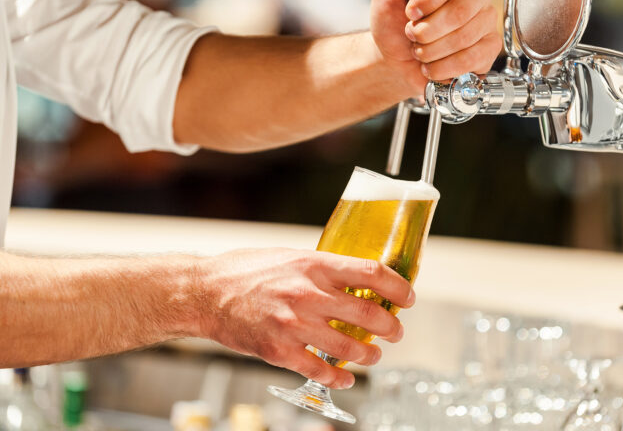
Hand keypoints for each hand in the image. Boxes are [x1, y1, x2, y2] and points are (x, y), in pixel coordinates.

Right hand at [193, 248, 414, 388]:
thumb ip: (321, 269)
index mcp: (314, 264)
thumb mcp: (290, 257)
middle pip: (368, 313)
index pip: (371, 273)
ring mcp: (294, 324)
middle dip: (390, 327)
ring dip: (369, 355)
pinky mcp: (279, 350)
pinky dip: (338, 377)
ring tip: (373, 355)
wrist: (203, 293)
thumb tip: (354, 279)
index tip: (407, 297)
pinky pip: (320, 370)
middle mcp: (308, 293)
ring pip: (349, 347)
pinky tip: (345, 377)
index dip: (398, 287)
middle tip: (395, 331)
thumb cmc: (244, 271)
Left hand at [370, 0, 501, 93]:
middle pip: (460, 10)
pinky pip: (473, 59)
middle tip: (412, 35)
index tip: (410, 13)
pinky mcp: (490, 47)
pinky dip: (444, 68)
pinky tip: (432, 66)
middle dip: (427, 30)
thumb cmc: (392, 18)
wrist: (395, 56)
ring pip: (464, 37)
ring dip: (432, 51)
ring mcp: (487, 19)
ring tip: (419, 51)